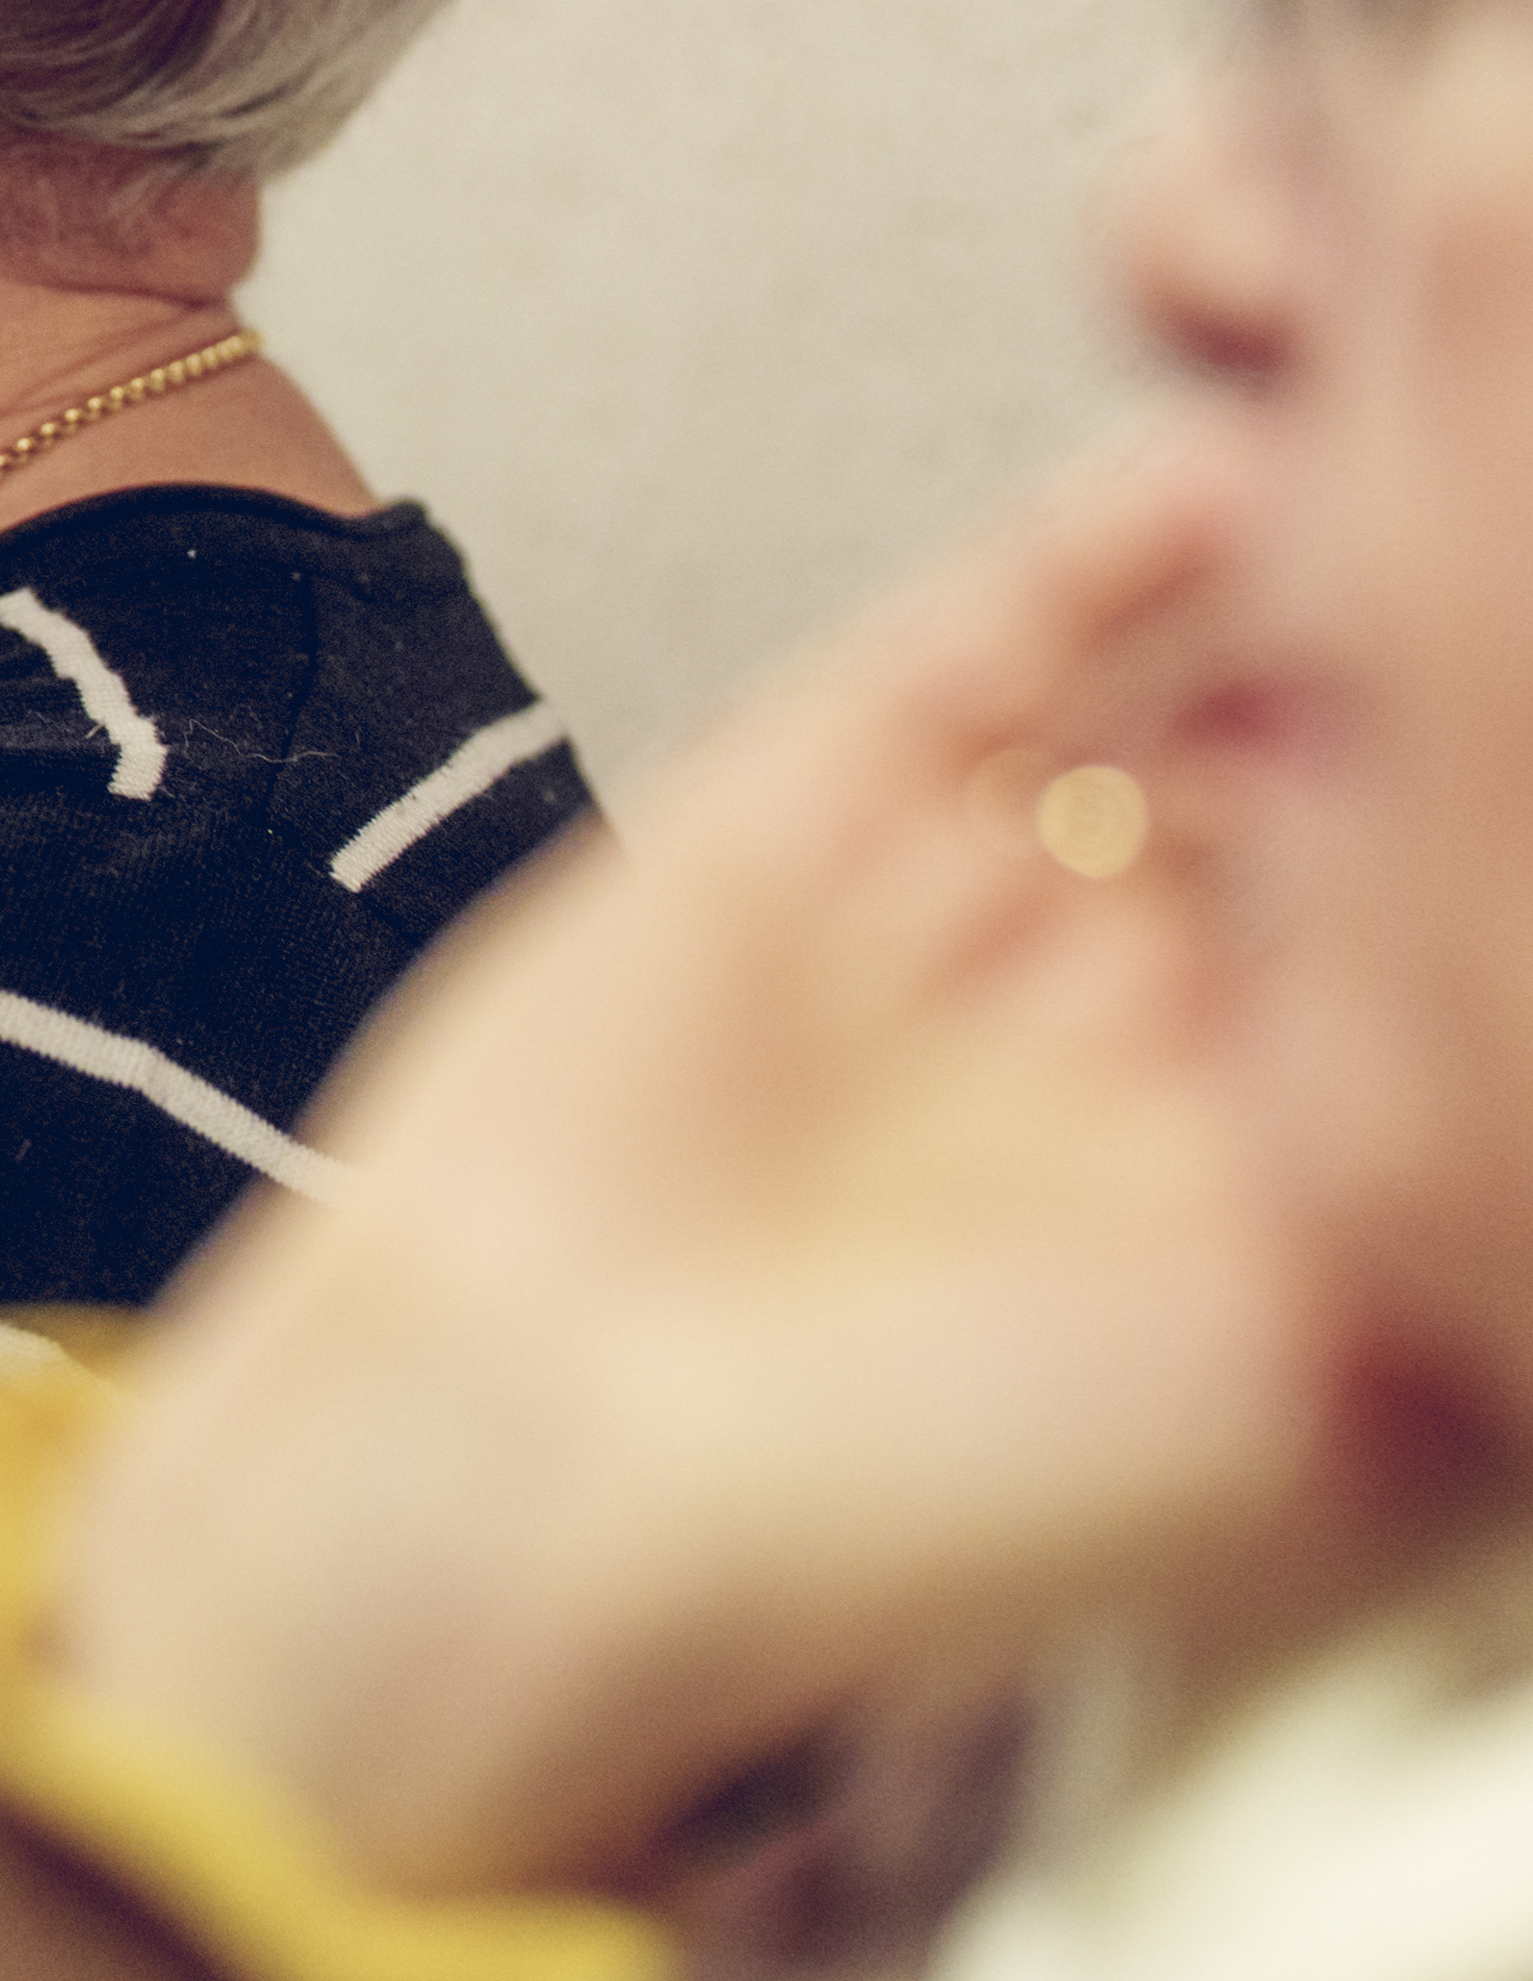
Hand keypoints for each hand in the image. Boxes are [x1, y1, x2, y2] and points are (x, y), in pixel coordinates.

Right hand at [60, 428, 1378, 1890]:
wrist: (543, 1466)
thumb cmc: (897, 1505)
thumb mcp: (1304, 1391)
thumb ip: (1433, 1179)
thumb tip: (1484, 994)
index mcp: (1229, 1210)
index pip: (1425, 970)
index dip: (1486, 862)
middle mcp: (1090, 1058)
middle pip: (1313, 822)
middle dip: (1416, 717)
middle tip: (1482, 584)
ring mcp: (932, 924)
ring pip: (1148, 708)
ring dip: (1283, 602)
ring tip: (1402, 475)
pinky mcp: (775, 817)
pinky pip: (966, 650)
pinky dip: (1086, 553)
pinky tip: (1209, 476)